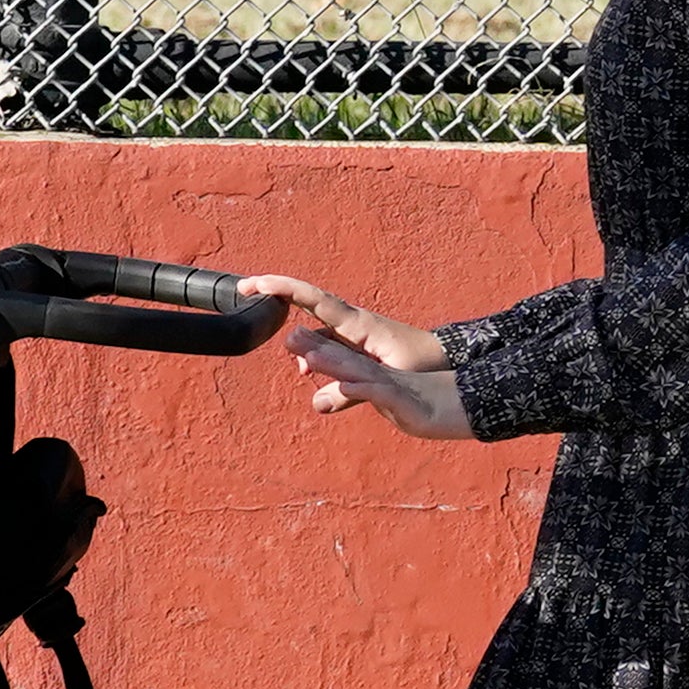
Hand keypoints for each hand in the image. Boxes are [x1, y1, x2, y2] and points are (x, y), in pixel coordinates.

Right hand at [237, 275, 443, 374]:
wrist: (444, 357)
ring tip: (298, 366)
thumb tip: (316, 404)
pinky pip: (326, 340)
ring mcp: (352, 328)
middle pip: (305, 302)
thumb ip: (350, 393)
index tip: (254, 284)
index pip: (311, 299)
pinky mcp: (356, 339)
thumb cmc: (421, 363)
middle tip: (244, 292)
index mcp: (355, 323)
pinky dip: (313, 350)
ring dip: (298, 339)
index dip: (281, 288)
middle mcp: (350, 320)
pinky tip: (311, 371)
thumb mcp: (385, 381)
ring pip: (314, 327)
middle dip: (274, 295)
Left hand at [286, 323, 474, 441]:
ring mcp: (390, 383)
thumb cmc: (417, 401)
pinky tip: (347, 386)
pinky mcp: (402, 399)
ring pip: (359, 370)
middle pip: (344, 356)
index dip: (313, 344)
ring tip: (310, 358)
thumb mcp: (376, 399)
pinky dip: (363, 389)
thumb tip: (316, 403)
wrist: (459, 404)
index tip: (287, 338)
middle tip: (288, 337)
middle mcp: (377, 370)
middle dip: (316, 346)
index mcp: (369, 368)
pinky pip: (380, 392)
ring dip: (336, 364)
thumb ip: (346, 397)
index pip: (338, 352)